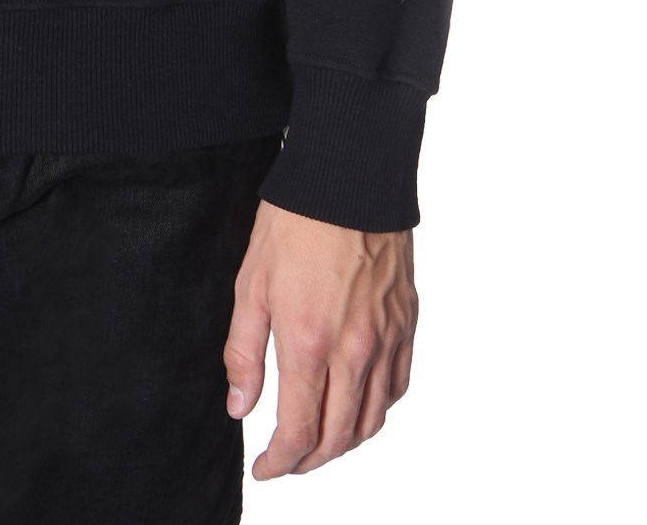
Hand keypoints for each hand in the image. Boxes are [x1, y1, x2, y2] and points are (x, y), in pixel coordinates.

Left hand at [223, 198, 416, 477]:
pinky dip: (379, 409)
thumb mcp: (251, 283)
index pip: (300, 431)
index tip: (264, 468)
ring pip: (373, 419)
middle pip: (339, 437)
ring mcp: (386, 339)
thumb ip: (244, 352)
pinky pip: (398, 386)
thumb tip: (240, 407)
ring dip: (345, 443)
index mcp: (310, 343)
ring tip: (320, 442)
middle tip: (287, 462)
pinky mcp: (406, 324)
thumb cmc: (295, 222)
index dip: (280, 462)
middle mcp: (355, 351)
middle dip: (310, 461)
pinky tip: (359, 405)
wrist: (349, 178)